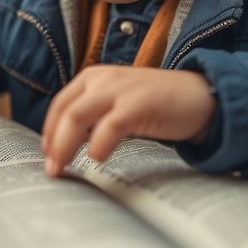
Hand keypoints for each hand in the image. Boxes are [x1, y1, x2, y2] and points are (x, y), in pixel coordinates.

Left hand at [40, 66, 213, 176]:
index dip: (49, 132)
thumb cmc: (158, 105)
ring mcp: (121, 90)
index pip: (60, 104)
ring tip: (63, 168)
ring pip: (77, 117)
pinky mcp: (139, 104)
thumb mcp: (119, 103)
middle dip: (53, 144)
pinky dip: (98, 145)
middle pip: (65, 113)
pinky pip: (109, 126)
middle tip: (51, 170)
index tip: (46, 155)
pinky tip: (98, 158)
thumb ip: (95, 117)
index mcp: (95, 77)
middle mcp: (103, 79)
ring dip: (65, 146)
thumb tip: (67, 145)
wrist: (201, 97)